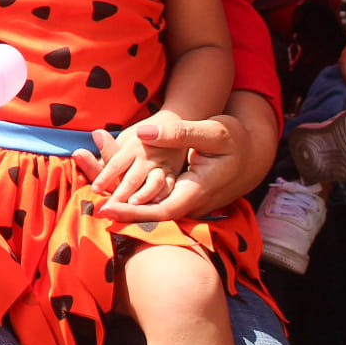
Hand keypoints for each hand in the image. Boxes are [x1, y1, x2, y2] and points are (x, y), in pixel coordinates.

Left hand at [75, 113, 249, 221]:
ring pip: (152, 209)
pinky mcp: (182, 198)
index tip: (106, 209)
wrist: (253, 155)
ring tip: (95, 192)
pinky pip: (156, 201)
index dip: (133, 213)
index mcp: (199, 190)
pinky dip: (134, 196)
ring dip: (125, 203)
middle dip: (122, 211)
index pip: (162, 211)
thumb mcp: (212, 130)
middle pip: (152, 215)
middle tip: (92, 204)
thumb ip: (178, 132)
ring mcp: (187, 204)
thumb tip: (143, 133)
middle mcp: (192, 203)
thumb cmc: (235, 140)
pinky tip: (114, 186)